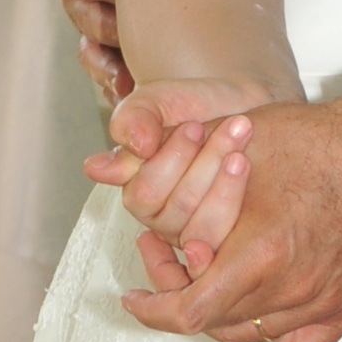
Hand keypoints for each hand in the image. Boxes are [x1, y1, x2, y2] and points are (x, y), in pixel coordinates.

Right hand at [85, 79, 258, 286]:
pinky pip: (225, 239)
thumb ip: (130, 125)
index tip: (194, 126)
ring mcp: (192, 233)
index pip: (142, 196)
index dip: (171, 162)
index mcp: (137, 190)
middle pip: (174, 213)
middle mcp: (161, 218)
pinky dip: (236, 196)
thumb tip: (96, 170)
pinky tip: (245, 162)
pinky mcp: (224, 240)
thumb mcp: (156, 102)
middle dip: (205, 164)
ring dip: (224, 182)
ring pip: (201, 230)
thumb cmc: (194, 106)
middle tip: (231, 126)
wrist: (240, 107)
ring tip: (241, 139)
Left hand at [119, 90, 341, 341]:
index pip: (187, 310)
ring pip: (244, 335)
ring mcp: (317, 303)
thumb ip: (175, 171)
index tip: (134, 298)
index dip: (152, 309)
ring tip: (194, 288)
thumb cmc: (315, 142)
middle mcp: (289, 288)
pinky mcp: (340, 309)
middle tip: (162, 267)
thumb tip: (115, 176)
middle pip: (212, 322)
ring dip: (212, 319)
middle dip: (177, 298)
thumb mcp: (231, 146)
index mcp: (259, 253)